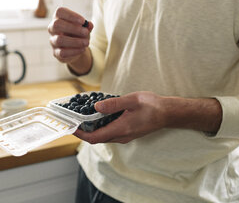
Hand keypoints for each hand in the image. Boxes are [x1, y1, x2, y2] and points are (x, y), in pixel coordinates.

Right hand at [48, 7, 93, 63]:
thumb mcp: (85, 28)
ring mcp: (53, 41)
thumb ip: (87, 26)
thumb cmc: (79, 34)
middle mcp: (52, 28)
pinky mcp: (56, 53)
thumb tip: (90, 25)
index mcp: (58, 18)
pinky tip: (82, 49)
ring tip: (86, 42)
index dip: (71, 15)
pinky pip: (62, 52)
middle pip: (57, 24)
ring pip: (59, 40)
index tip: (83, 21)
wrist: (77, 49)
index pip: (60, 12)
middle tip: (86, 32)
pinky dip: (74, 51)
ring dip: (75, 41)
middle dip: (73, 28)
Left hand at [73, 92, 222, 143]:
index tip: (70, 127)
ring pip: (103, 136)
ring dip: (92, 129)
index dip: (80, 134)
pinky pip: (110, 133)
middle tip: (73, 121)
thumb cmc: (152, 106)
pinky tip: (99, 116)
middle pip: (97, 138)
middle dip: (83, 131)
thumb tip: (96, 107)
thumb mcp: (132, 100)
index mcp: (121, 129)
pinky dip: (101, 127)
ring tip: (83, 117)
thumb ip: (113, 104)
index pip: (95, 137)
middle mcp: (121, 136)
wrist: (168, 113)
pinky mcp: (128, 133)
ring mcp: (125, 136)